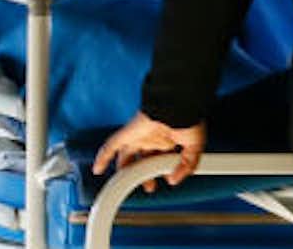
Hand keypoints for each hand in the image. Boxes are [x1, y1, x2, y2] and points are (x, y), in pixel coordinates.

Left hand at [91, 112, 205, 193]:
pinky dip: (103, 157)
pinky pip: (111, 145)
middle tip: (148, 186)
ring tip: (123, 185)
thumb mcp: (195, 147)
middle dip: (143, 174)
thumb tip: (174, 180)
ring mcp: (138, 136)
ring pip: (126, 155)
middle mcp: (151, 138)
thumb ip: (187, 165)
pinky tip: (98, 169)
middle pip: (141, 159)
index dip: (161, 171)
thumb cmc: (189, 118)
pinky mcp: (128, 133)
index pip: (159, 158)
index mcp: (167, 139)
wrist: (179, 104)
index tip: (166, 179)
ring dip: (125, 170)